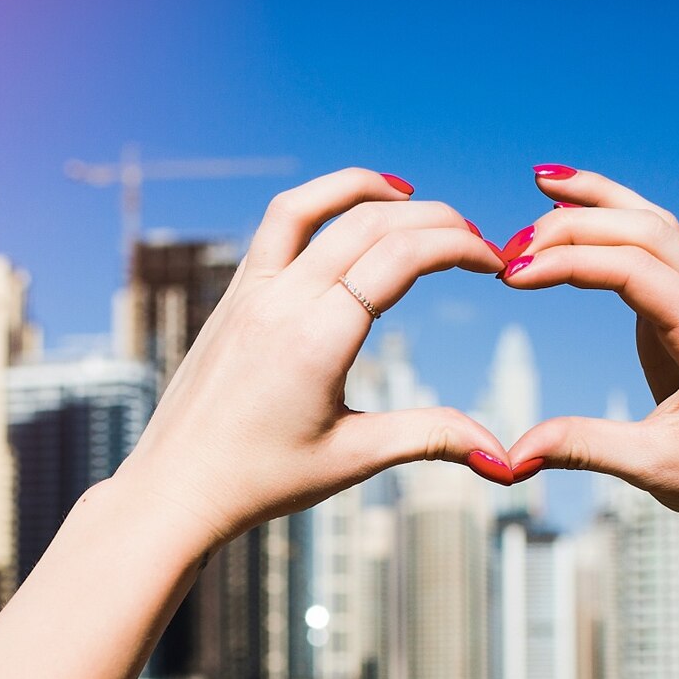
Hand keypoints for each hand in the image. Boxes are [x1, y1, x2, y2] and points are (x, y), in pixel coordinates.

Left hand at [114, 168, 509, 555]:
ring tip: (411, 196)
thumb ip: (430, 437)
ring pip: (309, 206)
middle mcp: (280, 302)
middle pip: (368, 222)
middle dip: (433, 219)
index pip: (401, 256)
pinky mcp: (232, 298)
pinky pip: (275, 227)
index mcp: (316, 339)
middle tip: (475, 240)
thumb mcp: (352, 459)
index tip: (494, 263)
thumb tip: (504, 459)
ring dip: (365, 188)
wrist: (174, 489)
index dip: (459, 247)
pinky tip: (345, 222)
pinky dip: (318, 206)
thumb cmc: (260, 482)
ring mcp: (249, 294)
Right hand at [499, 167, 678, 556]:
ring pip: (656, 224)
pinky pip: (655, 248)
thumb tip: (512, 456)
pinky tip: (578, 214)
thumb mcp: (652, 467)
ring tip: (543, 181)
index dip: (569, 263)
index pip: (634, 269)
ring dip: (600, 202)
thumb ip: (583, 448)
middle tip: (509, 249)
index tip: (512, 278)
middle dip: (574, 225)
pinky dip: (616, 223)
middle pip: (645, 230)